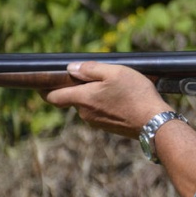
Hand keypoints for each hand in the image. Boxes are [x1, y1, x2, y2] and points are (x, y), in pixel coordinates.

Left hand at [42, 61, 170, 138]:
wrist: (154, 122)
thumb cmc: (136, 94)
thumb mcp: (115, 72)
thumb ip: (90, 69)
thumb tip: (70, 69)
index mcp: (82, 98)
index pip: (52, 96)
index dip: (44, 89)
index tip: (41, 82)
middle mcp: (85, 113)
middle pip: (72, 99)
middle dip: (76, 88)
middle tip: (91, 77)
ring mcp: (96, 122)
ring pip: (87, 106)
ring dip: (93, 96)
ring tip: (113, 87)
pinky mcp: (109, 127)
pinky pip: (99, 113)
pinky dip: (104, 105)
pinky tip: (121, 99)